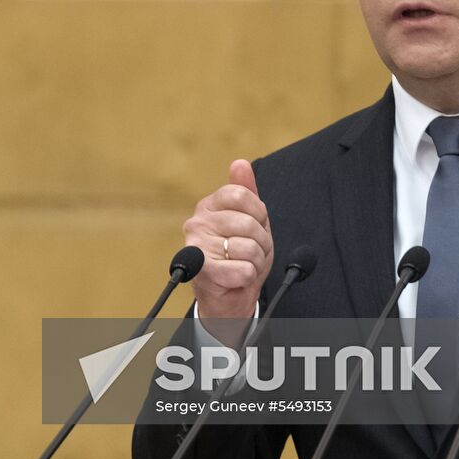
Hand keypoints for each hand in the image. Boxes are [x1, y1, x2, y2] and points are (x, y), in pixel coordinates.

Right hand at [184, 159, 273, 324]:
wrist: (228, 296)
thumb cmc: (238, 254)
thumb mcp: (248, 219)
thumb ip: (245, 191)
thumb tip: (240, 163)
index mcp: (209, 205)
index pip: (241, 194)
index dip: (258, 213)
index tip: (256, 224)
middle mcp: (197, 222)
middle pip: (248, 222)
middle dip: (261, 242)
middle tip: (251, 251)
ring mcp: (197, 246)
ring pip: (249, 248)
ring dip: (256, 262)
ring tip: (244, 264)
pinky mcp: (203, 272)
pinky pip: (244, 269)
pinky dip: (249, 277)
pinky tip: (238, 278)